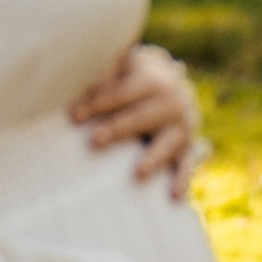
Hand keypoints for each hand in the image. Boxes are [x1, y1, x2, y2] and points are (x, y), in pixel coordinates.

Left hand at [72, 42, 203, 195]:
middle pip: (141, 117)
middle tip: (95, 141)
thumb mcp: (124, 65)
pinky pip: (186, 165)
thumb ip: (104, 68)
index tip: (73, 115)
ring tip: (138, 173)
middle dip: (118, 129)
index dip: (98, 102)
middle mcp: (171, 102)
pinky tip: (174, 196)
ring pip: (166, 143)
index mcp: (153, 79)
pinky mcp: (188, 147)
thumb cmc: (132, 77)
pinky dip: (182, 180)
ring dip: (153, 158)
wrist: (173, 83)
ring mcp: (182, 126)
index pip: (123, 92)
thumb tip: (75, 69)